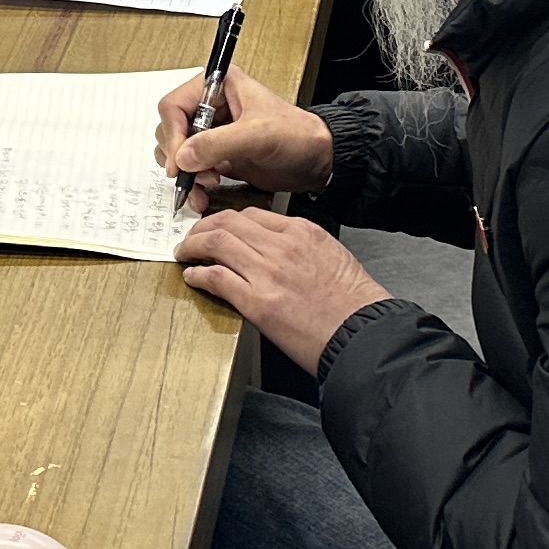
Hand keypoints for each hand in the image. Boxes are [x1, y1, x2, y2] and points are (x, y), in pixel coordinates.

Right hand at [152, 61, 332, 204]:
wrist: (317, 160)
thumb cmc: (296, 135)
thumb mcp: (257, 135)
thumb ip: (218, 143)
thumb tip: (183, 156)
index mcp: (217, 86)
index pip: (174, 106)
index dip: (173, 135)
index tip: (179, 162)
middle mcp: (210, 106)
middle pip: (171, 130)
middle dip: (180, 157)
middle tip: (196, 175)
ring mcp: (213, 132)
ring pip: (178, 152)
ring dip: (185, 173)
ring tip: (206, 184)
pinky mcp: (217, 155)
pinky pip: (191, 169)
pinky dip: (193, 184)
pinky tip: (204, 195)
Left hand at [173, 208, 385, 372]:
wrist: (364, 334)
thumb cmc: (355, 304)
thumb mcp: (332, 257)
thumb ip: (301, 247)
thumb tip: (275, 251)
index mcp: (302, 231)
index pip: (252, 214)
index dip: (227, 220)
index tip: (217, 228)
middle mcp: (282, 246)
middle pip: (228, 222)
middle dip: (202, 228)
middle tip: (192, 237)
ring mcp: (268, 272)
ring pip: (216, 242)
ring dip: (193, 246)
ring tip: (185, 254)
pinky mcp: (257, 302)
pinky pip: (216, 278)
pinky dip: (198, 275)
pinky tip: (193, 278)